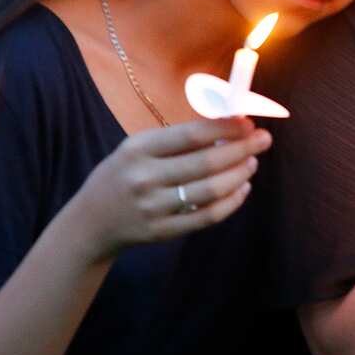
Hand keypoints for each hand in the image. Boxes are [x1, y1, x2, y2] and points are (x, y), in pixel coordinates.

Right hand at [69, 117, 270, 260]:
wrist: (90, 222)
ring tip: (253, 162)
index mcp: (138, 148)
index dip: (224, 128)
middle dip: (242, 149)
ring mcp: (153, 208)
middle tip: (264, 139)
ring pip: (210, 191)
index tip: (248, 122)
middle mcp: (144, 178)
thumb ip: (176, 141)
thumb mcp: (137, 148)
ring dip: (239, 174)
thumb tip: (227, 128)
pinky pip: (206, 217)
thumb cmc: (122, 175)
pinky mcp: (161, 232)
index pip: (190, 135)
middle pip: (205, 163)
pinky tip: (242, 189)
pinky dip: (230, 202)